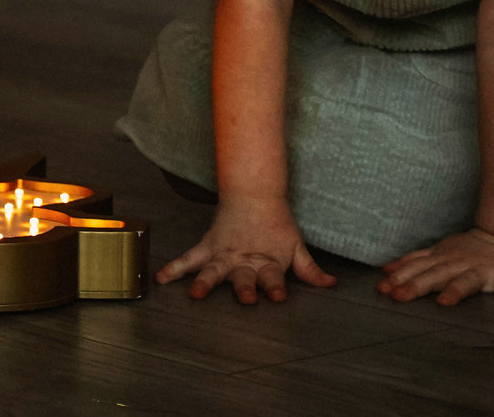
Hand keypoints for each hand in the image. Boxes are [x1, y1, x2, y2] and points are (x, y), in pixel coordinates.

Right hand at [156, 197, 335, 304]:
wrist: (253, 195)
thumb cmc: (276, 223)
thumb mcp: (295, 246)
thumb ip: (310, 270)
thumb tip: (332, 284)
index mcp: (267, 262)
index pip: (272, 278)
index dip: (275, 287)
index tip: (278, 296)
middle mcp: (244, 261)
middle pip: (243, 277)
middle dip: (243, 288)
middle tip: (245, 298)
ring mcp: (224, 254)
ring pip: (213, 271)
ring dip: (205, 282)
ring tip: (196, 293)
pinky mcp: (208, 248)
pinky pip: (189, 259)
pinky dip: (174, 268)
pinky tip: (161, 278)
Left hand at [377, 227, 493, 304]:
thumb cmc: (467, 250)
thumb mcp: (438, 253)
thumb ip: (415, 262)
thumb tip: (386, 271)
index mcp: (442, 260)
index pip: (417, 269)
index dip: (399, 278)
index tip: (382, 288)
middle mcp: (458, 264)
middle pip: (434, 276)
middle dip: (415, 286)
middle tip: (397, 296)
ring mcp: (481, 270)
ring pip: (466, 281)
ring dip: (456, 291)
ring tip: (445, 302)